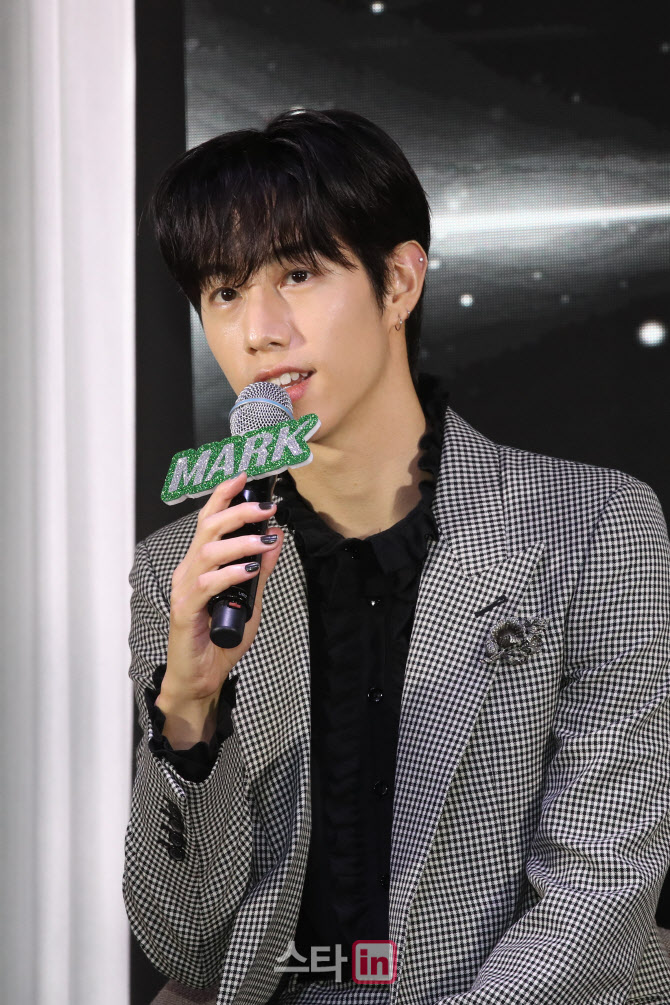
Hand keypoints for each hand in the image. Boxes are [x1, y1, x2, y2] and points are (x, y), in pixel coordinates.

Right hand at [162, 471, 283, 706]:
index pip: (210, 520)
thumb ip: (262, 570)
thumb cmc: (220, 638)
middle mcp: (189, 571)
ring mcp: (185, 589)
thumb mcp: (252, 599)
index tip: (244, 476)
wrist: (202, 676)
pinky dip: (230, 573)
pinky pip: (208, 584)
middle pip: (208, 528)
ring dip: (240, 542)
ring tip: (264, 541)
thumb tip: (275, 538)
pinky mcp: (186, 610)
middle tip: (267, 508)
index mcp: (201, 563)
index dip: (224, 495)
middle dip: (238, 511)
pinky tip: (249, 570)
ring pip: (209, 552)